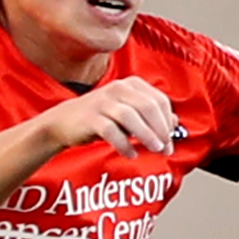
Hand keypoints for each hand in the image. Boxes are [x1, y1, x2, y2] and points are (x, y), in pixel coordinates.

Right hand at [42, 77, 174, 157]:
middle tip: (166, 148)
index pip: (159, 100)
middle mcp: (119, 89)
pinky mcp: (91, 118)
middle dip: (161, 129)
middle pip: (148, 107)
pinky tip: (131, 154)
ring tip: (154, 149)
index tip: (171, 140)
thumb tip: (175, 122)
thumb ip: (150, 115)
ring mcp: (104, 102)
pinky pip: (111, 131)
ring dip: (146, 135)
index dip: (168, 121)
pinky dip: (124, 144)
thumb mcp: (128, 112)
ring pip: (131, 117)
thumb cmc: (99, 118)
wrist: (63, 121)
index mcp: (131, 84)